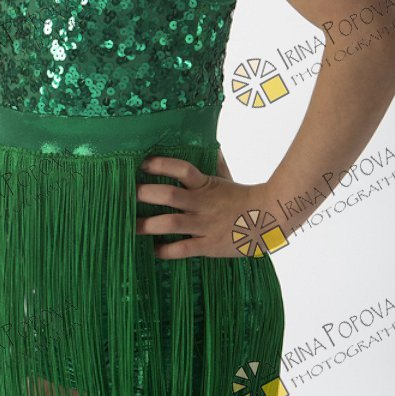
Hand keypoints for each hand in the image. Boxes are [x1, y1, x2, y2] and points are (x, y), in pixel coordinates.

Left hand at [134, 154, 272, 259]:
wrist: (269, 220)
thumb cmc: (243, 198)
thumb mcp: (227, 179)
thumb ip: (214, 163)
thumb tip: (211, 145)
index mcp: (206, 184)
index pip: (183, 169)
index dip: (162, 164)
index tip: (142, 163)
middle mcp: (202, 203)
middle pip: (170, 195)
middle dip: (146, 194)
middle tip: (126, 194)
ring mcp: (205, 225)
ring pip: (171, 223)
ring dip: (147, 225)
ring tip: (129, 226)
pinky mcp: (208, 246)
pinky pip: (183, 249)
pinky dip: (165, 250)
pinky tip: (151, 250)